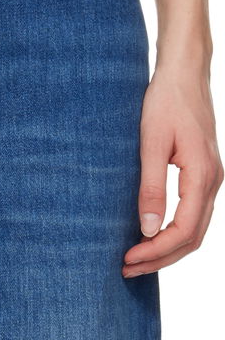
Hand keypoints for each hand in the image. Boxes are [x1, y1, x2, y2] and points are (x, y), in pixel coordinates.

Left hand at [122, 61, 223, 276]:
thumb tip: (146, 228)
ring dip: (168, 247)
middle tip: (128, 267)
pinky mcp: (204, 172)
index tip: (128, 258)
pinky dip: (176, 231)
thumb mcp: (152, 141)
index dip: (156, 250)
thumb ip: (151, 186)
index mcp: (202, 175)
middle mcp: (213, 181)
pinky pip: (195, 213)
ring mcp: (212, 177)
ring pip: (195, 228)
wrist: (184, 71)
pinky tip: (153, 232)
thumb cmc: (166, 100)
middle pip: (192, 237)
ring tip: (137, 257)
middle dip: (161, 257)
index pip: (183, 230)